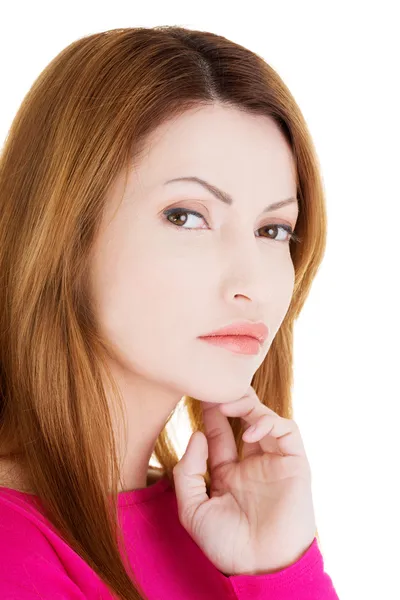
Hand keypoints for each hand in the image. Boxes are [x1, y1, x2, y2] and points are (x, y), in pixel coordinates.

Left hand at [172, 385, 316, 575]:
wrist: (261, 568)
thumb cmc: (226, 545)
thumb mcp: (193, 510)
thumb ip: (188, 472)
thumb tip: (198, 435)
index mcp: (229, 474)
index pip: (220, 435)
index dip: (210, 415)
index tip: (197, 395)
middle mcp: (252, 464)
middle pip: (244, 420)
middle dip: (231, 400)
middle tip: (214, 387)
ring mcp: (274, 462)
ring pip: (266, 418)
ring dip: (248, 405)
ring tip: (228, 404)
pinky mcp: (295, 463)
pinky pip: (286, 431)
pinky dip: (269, 423)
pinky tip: (249, 432)